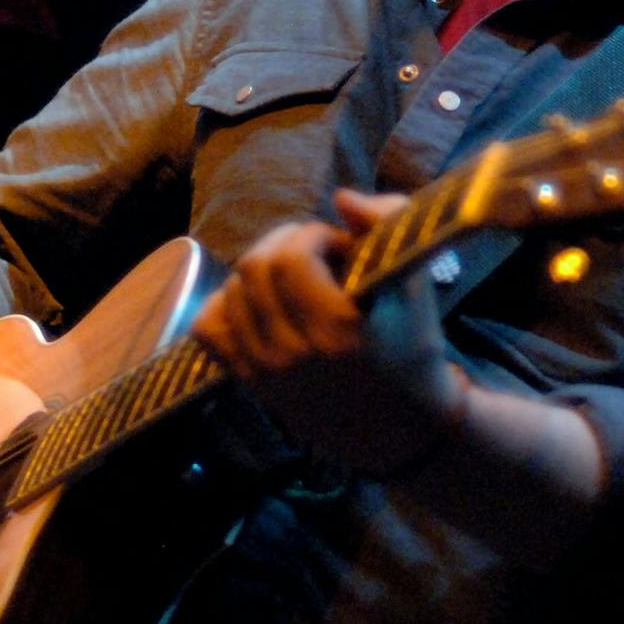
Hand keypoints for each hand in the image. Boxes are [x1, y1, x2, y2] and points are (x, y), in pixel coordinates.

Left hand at [192, 189, 466, 472]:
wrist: (401, 425)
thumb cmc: (412, 347)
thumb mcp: (414, 284)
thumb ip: (387, 228)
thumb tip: (342, 198)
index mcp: (340, 326)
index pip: (294, 255)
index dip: (314, 236)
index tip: (340, 248)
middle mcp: (296, 350)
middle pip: (255, 267)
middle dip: (283, 245)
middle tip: (314, 256)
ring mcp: (267, 370)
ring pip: (231, 291)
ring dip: (260, 271)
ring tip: (293, 280)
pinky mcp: (251, 382)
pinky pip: (209, 329)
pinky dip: (226, 304)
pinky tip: (258, 303)